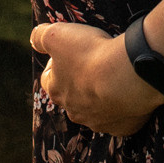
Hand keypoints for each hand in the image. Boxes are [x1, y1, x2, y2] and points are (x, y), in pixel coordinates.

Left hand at [30, 20, 163, 136]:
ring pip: (96, 109)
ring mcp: (98, 121)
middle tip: (94, 64)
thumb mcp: (57, 35)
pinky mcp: (120, 127)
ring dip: (101, 96)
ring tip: (113, 78)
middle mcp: (74, 111)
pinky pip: (119, 118)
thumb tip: (34, 39)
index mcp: (56, 91)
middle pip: (72, 96)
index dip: (56, 64)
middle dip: (80, 81)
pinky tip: (129, 92)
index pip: (47, 79)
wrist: (126, 76)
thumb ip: (40, 36)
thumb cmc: (91, 54)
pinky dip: (122, 107)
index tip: (69, 52)